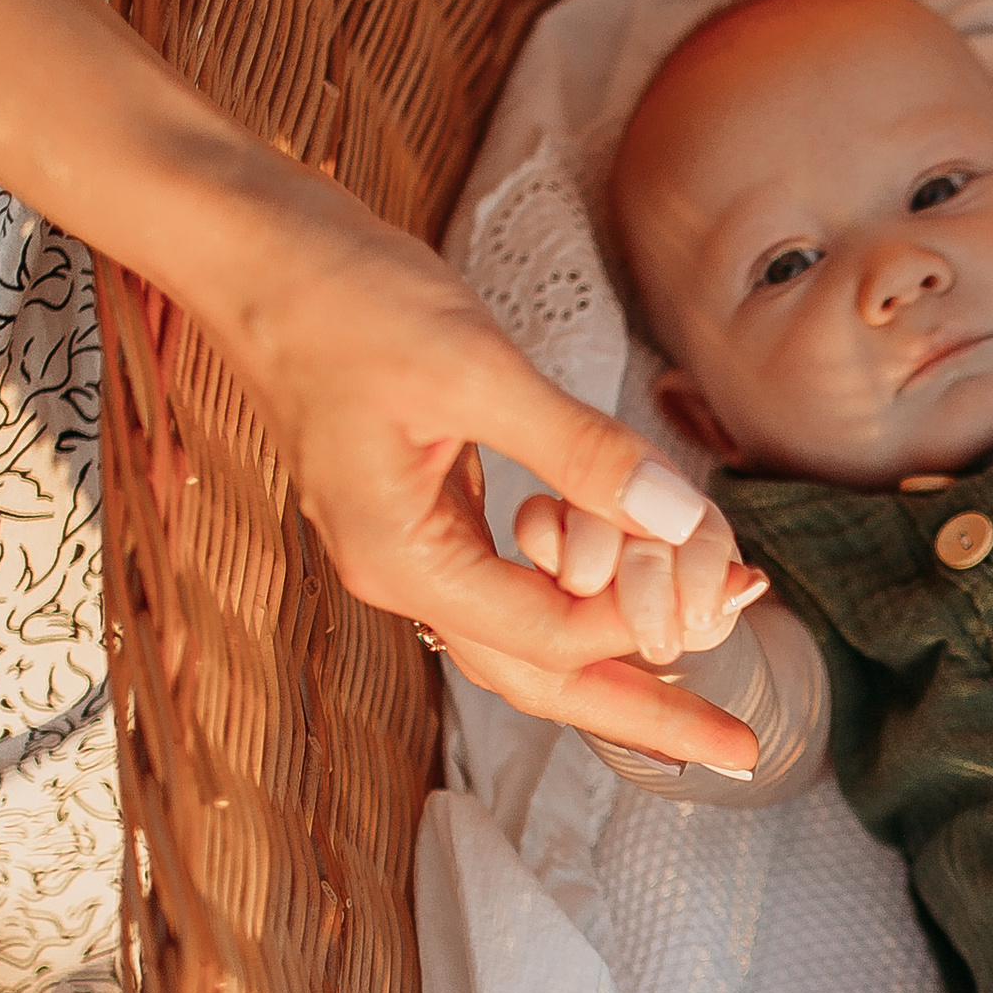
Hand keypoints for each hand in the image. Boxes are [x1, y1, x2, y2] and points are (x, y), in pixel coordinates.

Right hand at [199, 186, 763, 771]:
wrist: (251, 246)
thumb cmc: (342, 297)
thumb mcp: (474, 367)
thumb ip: (578, 450)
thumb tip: (679, 517)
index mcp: (401, 559)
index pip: (550, 636)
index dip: (649, 626)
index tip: (742, 596)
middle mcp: (399, 572)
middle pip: (538, 678)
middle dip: (643, 711)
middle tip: (741, 747)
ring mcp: (404, 545)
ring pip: (523, 637)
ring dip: (615, 652)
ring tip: (709, 664)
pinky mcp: (419, 507)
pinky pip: (510, 581)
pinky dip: (578, 589)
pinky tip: (634, 580)